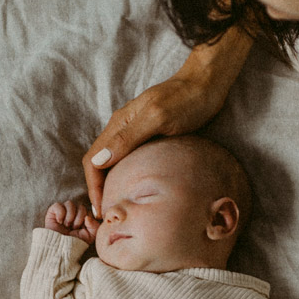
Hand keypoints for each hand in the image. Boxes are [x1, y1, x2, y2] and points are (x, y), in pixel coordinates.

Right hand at [45, 199, 98, 243]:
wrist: (60, 248)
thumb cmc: (75, 242)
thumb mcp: (89, 237)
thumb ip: (94, 226)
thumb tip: (87, 217)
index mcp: (83, 217)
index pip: (88, 210)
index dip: (86, 218)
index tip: (82, 228)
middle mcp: (74, 213)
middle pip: (80, 206)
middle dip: (79, 218)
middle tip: (74, 228)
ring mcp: (63, 212)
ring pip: (69, 203)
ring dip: (70, 216)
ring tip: (67, 226)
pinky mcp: (53, 212)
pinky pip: (58, 205)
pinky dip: (60, 213)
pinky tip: (60, 222)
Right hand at [83, 74, 224, 216]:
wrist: (206, 84)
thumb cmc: (185, 100)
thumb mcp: (158, 118)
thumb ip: (128, 137)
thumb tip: (99, 161)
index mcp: (119, 125)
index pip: (93, 161)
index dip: (93, 187)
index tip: (101, 211)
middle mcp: (121, 128)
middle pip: (98, 163)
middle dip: (98, 189)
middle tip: (107, 215)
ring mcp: (134, 131)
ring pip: (112, 161)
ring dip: (110, 183)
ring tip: (118, 204)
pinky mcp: (148, 134)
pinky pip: (128, 158)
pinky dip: (125, 175)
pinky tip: (136, 186)